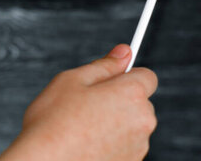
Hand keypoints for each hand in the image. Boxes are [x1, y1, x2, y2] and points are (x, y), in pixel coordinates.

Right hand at [0, 44, 157, 160]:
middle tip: (88, 103)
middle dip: (119, 98)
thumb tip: (123, 52)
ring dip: (116, 122)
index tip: (111, 78)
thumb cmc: (53, 124)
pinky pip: (126, 145)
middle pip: (139, 101)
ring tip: (83, 125)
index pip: (147, 76)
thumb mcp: (72, 80)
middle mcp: (143, 121)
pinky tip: (88, 142)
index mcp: (131, 94)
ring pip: (132, 125)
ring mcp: (138, 147)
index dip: (127, 74)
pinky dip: (112, 142)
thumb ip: (103, 65)